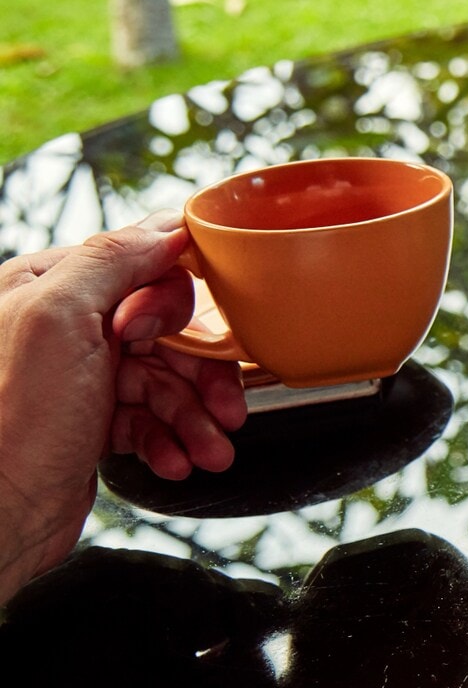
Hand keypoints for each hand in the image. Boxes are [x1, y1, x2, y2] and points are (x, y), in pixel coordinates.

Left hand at [0, 215, 245, 595]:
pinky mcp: (92, 422)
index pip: (145, 269)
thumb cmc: (11, 422)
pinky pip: (152, 420)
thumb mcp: (59, 319)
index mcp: (50, 285)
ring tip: (209, 452)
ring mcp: (81, 376)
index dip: (172, 307)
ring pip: (168, 381)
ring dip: (196, 419)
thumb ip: (112, 260)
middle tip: (226, 412)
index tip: (167, 340)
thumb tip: (170, 225)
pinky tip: (176, 462)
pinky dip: (172, 441)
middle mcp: (65, 325)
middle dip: (202, 377)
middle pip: (169, 331)